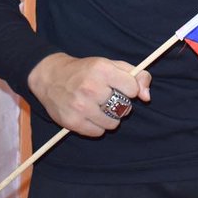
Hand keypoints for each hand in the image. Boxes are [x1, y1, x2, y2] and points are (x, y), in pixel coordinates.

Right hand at [27, 53, 151, 136]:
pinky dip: (98, 126)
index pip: (132, 88)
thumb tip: (146, 97)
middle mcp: (91, 88)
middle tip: (110, 98)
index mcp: (102, 70)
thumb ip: (136, 76)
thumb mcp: (111, 64)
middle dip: (121, 104)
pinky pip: (98, 132)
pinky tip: (90, 115)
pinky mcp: (72, 121)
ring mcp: (80, 106)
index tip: (123, 87)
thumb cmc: (86, 70)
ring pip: (113, 123)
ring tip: (100, 108)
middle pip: (124, 107)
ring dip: (111, 117)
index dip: (130, 89)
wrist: (51, 77)